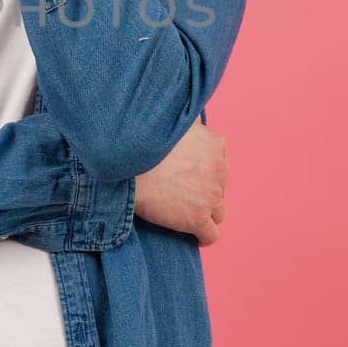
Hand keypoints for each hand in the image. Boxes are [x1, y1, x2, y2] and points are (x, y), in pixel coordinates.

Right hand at [133, 118, 228, 245]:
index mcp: (216, 144)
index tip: (188, 174)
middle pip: (219, 187)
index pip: (220, 163)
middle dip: (203, 190)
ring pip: (219, 211)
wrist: (126, 165)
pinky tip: (193, 234)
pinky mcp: (198, 219)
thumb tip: (186, 110)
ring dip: (205, 212)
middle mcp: (220, 170)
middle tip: (180, 191)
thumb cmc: (143, 140)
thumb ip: (185, 118)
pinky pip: (211, 235)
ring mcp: (211, 196)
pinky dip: (202, 236)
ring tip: (187, 212)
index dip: (204, 170)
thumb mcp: (170, 118)